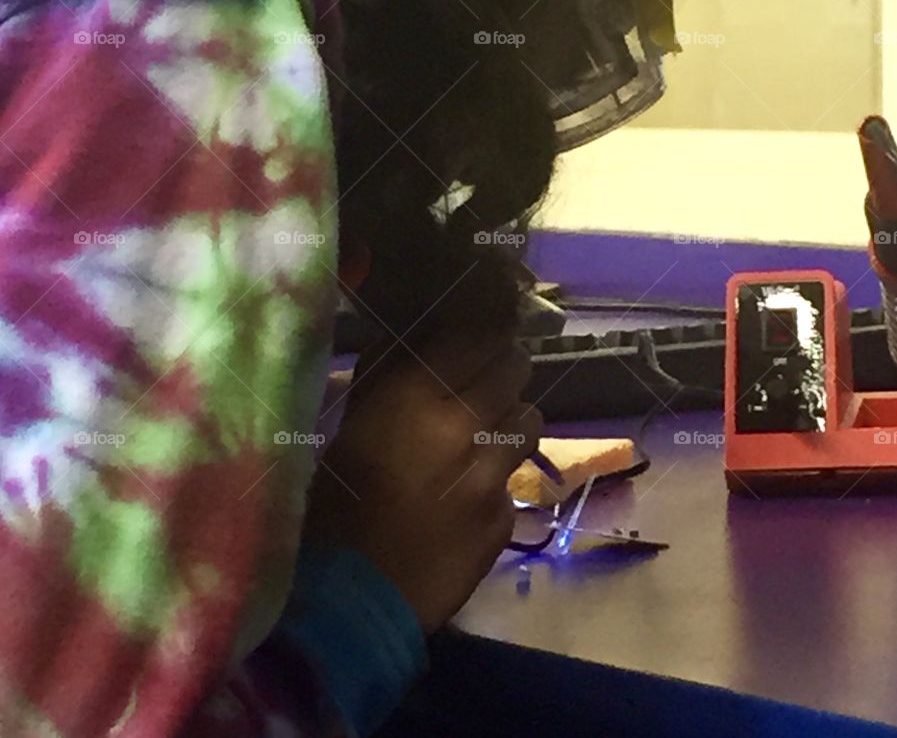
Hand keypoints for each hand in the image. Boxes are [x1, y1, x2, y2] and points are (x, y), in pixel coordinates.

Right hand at [304, 333, 541, 632]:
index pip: (480, 333)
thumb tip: (420, 336)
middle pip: (515, 367)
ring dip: (508, 421)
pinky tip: (466, 496)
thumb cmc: (330, 504)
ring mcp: (491, 475)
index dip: (483, 331)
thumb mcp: (352, 424)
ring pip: (528, 419)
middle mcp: (463, 424)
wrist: (346, 602)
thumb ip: (391, 376)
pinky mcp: (504, 518)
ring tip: (481, 438)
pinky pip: (514, 479)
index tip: (478, 335)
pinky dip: (496, 480)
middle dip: (502, 370)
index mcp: (416, 394)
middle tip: (483, 382)